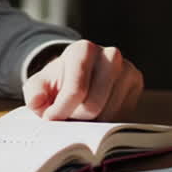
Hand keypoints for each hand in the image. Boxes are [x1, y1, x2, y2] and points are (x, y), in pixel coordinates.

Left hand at [22, 40, 142, 120]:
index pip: (76, 91)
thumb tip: (37, 102)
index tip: (51, 119)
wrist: (80, 74)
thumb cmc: (58, 82)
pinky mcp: (137, 82)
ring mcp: (128, 68)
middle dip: (76, 117)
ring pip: (110, 114)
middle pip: (94, 105)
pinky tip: (98, 111)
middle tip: (67, 115)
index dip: (61, 111)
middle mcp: (110, 54)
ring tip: (81, 112)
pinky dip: (107, 120)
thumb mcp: (40, 84)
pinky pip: (123, 115)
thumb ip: (34, 92)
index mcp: (83, 49)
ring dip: (91, 121)